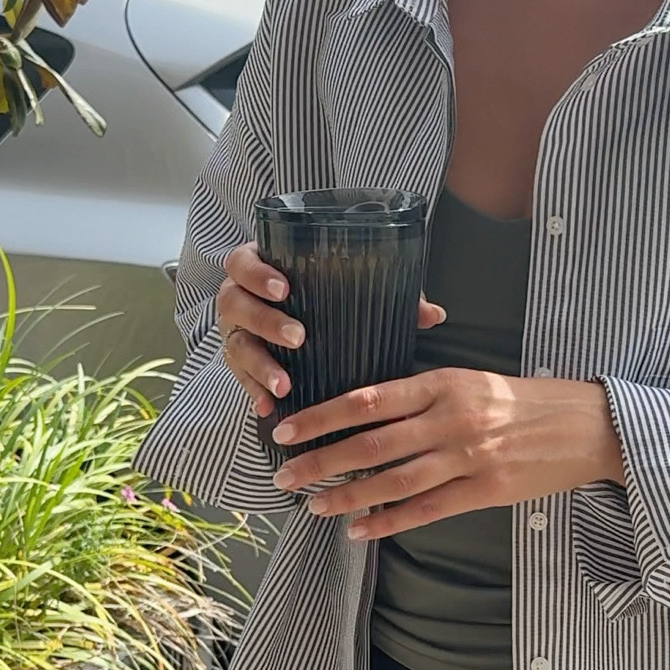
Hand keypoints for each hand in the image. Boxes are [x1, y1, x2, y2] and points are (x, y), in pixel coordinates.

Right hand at [216, 243, 445, 417]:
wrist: (296, 324)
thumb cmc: (326, 300)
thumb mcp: (351, 293)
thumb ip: (389, 296)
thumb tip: (434, 315)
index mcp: (262, 268)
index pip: (244, 262)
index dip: (258, 273)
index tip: (284, 287)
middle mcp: (241, 298)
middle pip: (235, 302)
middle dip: (265, 320)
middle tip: (298, 337)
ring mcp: (237, 332)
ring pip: (236, 345)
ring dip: (260, 365)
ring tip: (285, 385)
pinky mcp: (240, 364)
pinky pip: (239, 379)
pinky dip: (253, 393)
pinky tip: (269, 407)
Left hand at [268, 369, 625, 538]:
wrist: (588, 425)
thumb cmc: (528, 403)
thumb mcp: (474, 381)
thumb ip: (427, 394)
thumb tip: (372, 411)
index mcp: (443, 383)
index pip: (366, 399)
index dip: (320, 416)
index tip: (286, 429)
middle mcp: (450, 417)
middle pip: (369, 442)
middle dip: (319, 460)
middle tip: (282, 475)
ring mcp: (468, 456)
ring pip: (393, 479)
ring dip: (347, 496)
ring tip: (312, 506)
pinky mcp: (486, 490)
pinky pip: (427, 509)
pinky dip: (390, 521)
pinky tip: (360, 530)